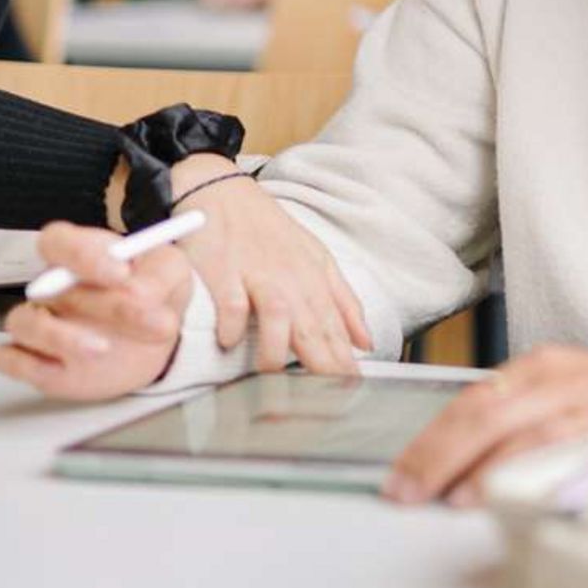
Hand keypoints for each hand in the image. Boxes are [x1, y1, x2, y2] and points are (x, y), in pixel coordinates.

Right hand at [0, 221, 197, 399]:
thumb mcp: (170, 271)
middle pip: (48, 286)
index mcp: (81, 255)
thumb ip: (159, 275)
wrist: (154, 336)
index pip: (58, 242)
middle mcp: (54, 288)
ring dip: (59, 337)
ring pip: (22, 323)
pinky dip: (30, 366)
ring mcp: (45, 324)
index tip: (121, 273)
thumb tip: (142, 293)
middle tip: (149, 318)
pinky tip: (63, 368)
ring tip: (104, 347)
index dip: (82, 255)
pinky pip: (11, 360)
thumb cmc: (153, 292)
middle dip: (100, 304)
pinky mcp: (40, 361)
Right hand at [169, 154, 370, 374]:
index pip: (335, 328)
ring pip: (277, 315)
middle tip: (331, 398)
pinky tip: (228, 342)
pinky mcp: (223, 270)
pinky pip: (230, 303)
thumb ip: (342, 300)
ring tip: (274, 377)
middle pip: (313, 326)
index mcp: (313, 277)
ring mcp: (256, 272)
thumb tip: (367, 341)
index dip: (345, 362)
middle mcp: (289, 277)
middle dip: (325, 365)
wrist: (221, 189)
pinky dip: (230, 324)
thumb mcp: (314, 257)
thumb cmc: (266, 228)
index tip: (354, 390)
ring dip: (276, 349)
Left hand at [384, 347, 587, 507]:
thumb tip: (457, 460)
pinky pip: (557, 449)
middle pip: (481, 414)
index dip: (430, 439)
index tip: (401, 472)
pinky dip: (523, 470)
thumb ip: (518, 418)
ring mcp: (585, 402)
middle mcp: (558, 378)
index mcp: (540, 367)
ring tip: (442, 497)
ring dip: (472, 468)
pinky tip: (498, 491)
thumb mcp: (564, 393)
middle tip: (405, 489)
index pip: (469, 401)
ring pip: (516, 431)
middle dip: (436, 456)